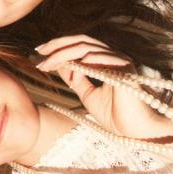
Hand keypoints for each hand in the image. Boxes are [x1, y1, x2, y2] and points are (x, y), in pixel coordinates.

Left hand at [36, 35, 169, 138]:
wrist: (133, 132)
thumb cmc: (113, 115)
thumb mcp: (86, 93)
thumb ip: (74, 78)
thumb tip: (58, 64)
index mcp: (104, 60)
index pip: (79, 44)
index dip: (58, 45)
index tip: (39, 53)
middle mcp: (113, 57)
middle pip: (82, 41)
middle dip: (57, 46)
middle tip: (39, 53)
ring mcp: (121, 61)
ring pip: (88, 49)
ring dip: (64, 55)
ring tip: (48, 64)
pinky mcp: (127, 70)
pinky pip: (106, 59)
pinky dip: (89, 60)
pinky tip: (76, 64)